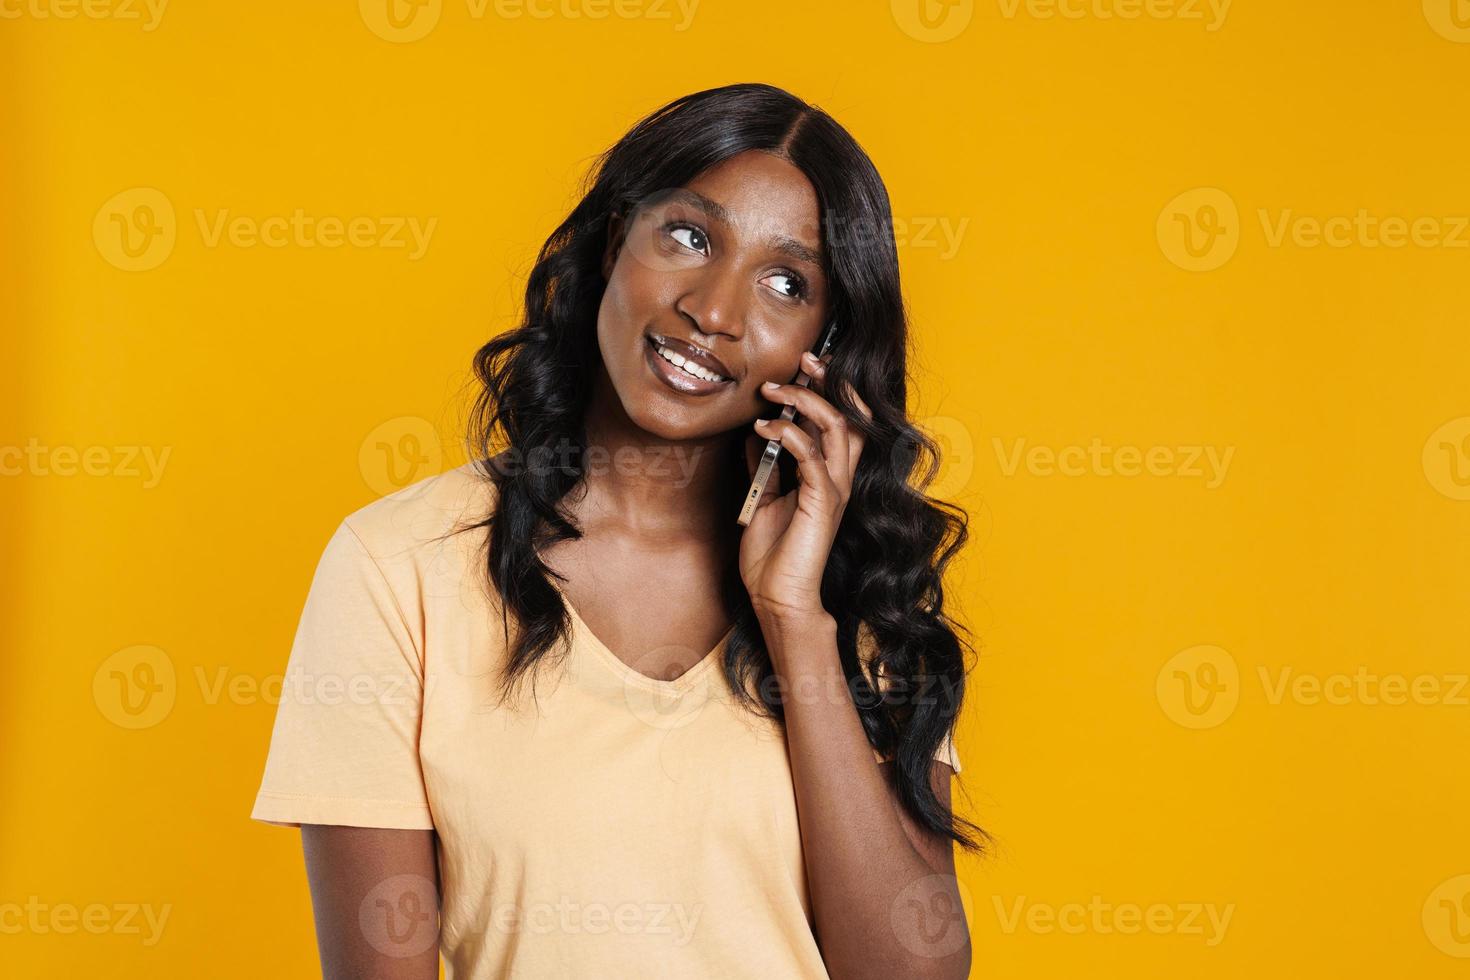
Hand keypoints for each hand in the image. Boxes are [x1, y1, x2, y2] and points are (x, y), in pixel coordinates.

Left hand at [739, 350, 872, 623]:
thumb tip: (756, 432)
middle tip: (803, 359)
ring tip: (774, 391)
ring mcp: (834, 489)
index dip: (832, 388)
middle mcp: (838, 477)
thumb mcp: (764, 496)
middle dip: (830, 381)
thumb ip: (765, 464)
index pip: (843, 420)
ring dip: (805, 401)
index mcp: (828, 475)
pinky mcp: (823, 502)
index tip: (807, 364)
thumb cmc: (772, 554)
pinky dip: (788, 434)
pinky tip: (764, 427)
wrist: (777, 596)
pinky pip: (811, 456)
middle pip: (851, 415)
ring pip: (837, 427)